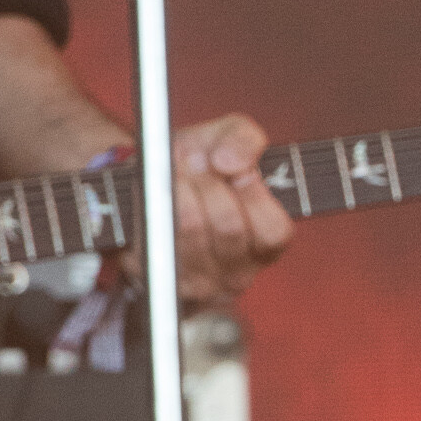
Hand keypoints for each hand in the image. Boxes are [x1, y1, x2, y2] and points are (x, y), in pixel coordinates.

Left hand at [170, 118, 293, 305]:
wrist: (148, 184)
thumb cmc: (197, 165)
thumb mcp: (227, 139)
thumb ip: (244, 139)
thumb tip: (231, 162)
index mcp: (265, 243)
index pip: (273, 230)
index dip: (253, 192)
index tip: (229, 165)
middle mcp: (237, 272)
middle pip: (229, 227)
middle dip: (207, 182)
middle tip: (193, 160)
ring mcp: (198, 281)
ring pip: (191, 230)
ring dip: (178, 188)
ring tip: (173, 170)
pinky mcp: (157, 279)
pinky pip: (155, 237)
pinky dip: (152, 205)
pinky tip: (154, 192)